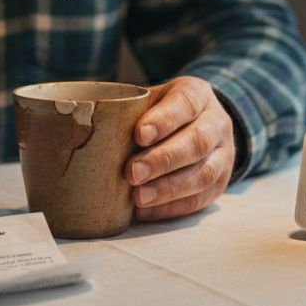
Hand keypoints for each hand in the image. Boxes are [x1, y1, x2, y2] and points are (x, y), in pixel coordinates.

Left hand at [124, 76, 235, 220]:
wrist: (196, 124)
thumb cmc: (160, 112)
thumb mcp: (149, 99)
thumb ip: (127, 110)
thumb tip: (81, 126)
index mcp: (198, 94)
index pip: (185, 103)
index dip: (164, 120)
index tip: (139, 135)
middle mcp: (217, 123)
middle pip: (197, 142)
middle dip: (163, 159)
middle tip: (132, 172)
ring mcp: (224, 155)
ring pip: (203, 174)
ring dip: (168, 188)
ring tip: (138, 197)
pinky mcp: (220, 184)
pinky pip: (199, 199)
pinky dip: (171, 207)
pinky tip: (146, 210)